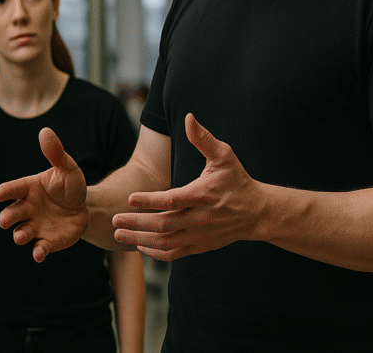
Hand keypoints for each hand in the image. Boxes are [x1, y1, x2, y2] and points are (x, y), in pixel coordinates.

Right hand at [0, 127, 88, 262]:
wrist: (85, 207)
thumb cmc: (70, 185)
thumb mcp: (67, 168)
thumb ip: (55, 153)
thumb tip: (45, 131)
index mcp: (29, 189)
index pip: (14, 189)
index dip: (6, 191)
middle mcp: (27, 208)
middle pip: (12, 213)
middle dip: (7, 217)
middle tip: (4, 221)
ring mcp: (36, 226)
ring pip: (22, 232)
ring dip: (19, 235)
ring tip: (19, 237)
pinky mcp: (47, 241)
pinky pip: (40, 247)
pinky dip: (38, 252)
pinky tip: (39, 254)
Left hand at [111, 114, 266, 260]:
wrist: (258, 213)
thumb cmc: (237, 181)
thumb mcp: (224, 156)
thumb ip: (203, 138)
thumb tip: (188, 117)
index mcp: (203, 195)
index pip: (172, 200)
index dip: (149, 200)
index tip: (129, 198)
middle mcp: (200, 218)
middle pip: (164, 224)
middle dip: (136, 223)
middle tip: (114, 219)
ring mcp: (200, 235)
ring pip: (166, 242)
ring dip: (140, 239)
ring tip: (118, 234)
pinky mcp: (200, 246)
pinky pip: (174, 254)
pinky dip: (155, 252)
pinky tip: (139, 245)